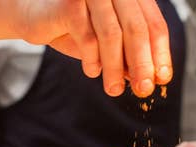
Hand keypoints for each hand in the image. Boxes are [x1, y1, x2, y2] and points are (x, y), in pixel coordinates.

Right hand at [16, 0, 171, 97]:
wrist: (33, 15)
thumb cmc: (73, 26)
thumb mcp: (107, 43)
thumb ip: (129, 54)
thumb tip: (151, 78)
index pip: (154, 23)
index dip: (160, 53)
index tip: (162, 79)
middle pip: (137, 28)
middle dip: (142, 63)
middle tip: (143, 89)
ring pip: (112, 34)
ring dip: (115, 67)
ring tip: (114, 89)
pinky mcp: (69, 2)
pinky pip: (87, 38)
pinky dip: (92, 59)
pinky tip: (92, 71)